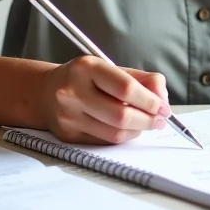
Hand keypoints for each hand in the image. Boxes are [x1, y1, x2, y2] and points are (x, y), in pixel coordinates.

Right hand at [39, 55, 171, 144]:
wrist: (46, 92)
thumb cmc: (85, 78)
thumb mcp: (111, 68)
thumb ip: (141, 79)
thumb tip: (162, 97)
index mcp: (87, 67)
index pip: (125, 88)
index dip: (150, 101)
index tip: (164, 107)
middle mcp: (73, 91)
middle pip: (121, 115)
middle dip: (148, 120)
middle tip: (160, 119)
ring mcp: (68, 116)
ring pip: (114, 133)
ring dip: (138, 131)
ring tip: (147, 124)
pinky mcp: (68, 135)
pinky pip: (104, 141)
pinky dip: (123, 137)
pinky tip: (129, 129)